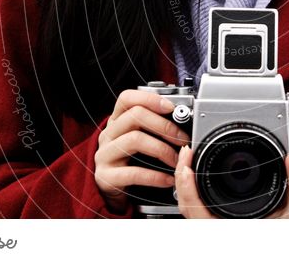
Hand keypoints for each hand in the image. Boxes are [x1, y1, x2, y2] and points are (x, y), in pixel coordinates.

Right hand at [94, 89, 190, 213]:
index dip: (150, 99)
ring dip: (163, 149)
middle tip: (182, 139)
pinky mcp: (105, 177)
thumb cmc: (130, 161)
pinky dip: (155, 176)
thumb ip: (154, 127)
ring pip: (134, 140)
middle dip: (165, 126)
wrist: (111, 190)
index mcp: (117, 121)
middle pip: (135, 116)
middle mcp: (108, 134)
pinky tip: (168, 179)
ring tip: (177, 161)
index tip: (172, 108)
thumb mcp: (139, 139)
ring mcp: (104, 155)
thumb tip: (184, 119)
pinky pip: (133, 173)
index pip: (127, 98)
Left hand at [174, 145, 288, 218]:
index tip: (186, 167)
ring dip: (186, 184)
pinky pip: (200, 207)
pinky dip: (194, 189)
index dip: (188, 190)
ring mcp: (222, 225)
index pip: (200, 214)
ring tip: (190, 160)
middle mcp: (225, 229)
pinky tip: (198, 173)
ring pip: (191, 209)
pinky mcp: (223, 218)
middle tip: (187, 154)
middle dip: (182, 179)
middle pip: (188, 209)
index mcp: (237, 229)